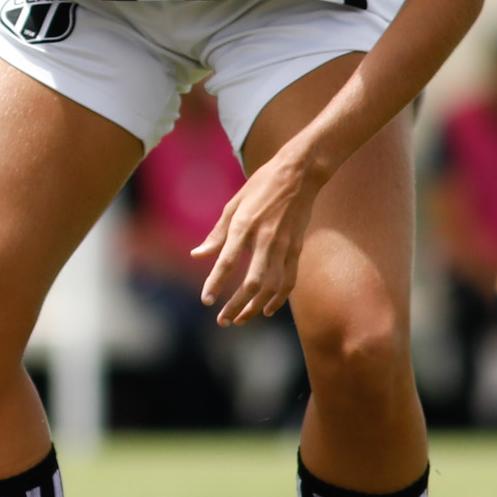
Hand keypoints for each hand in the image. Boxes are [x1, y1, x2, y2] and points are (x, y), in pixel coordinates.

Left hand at [192, 148, 328, 325]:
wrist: (299, 175)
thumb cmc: (260, 187)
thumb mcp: (233, 205)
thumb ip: (217, 233)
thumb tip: (198, 255)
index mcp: (244, 226)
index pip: (227, 262)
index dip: (216, 283)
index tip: (206, 300)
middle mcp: (265, 240)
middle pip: (252, 282)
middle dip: (237, 305)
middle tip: (222, 321)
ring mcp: (285, 246)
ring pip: (272, 287)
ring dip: (256, 306)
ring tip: (241, 319)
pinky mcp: (297, 249)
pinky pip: (289, 280)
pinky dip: (279, 298)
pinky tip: (267, 309)